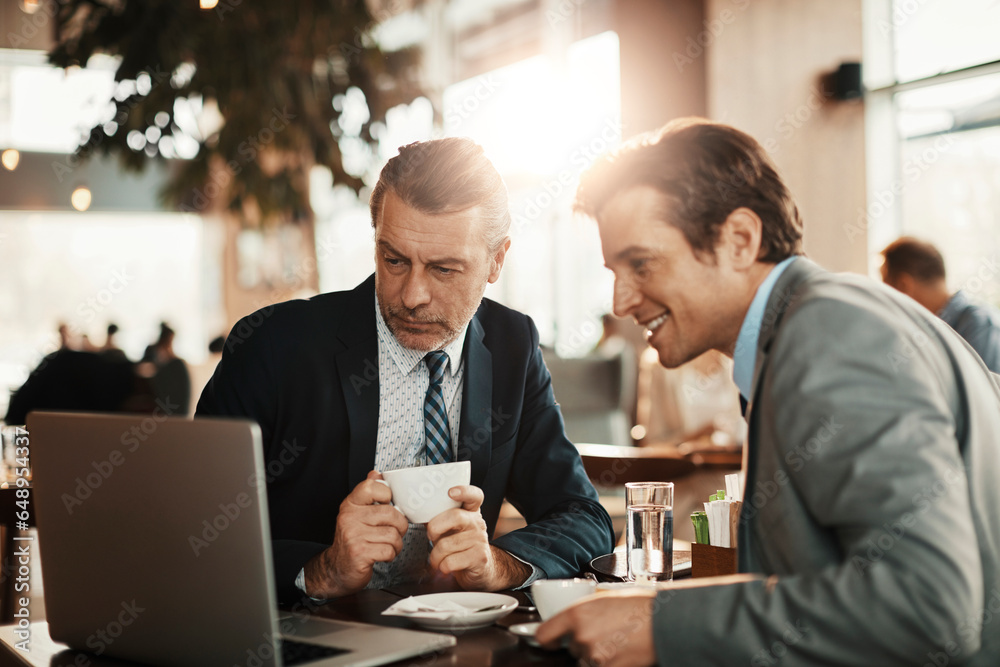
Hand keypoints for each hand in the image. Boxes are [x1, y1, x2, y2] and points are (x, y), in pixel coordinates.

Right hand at [303, 471, 408, 597]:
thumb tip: (376, 473)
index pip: (371, 486)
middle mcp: (349, 517)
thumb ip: (367, 493)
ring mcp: (353, 535)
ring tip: (388, 545)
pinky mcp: (360, 553)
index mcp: (350, 504)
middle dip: (400, 526)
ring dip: (396, 543)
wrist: (337, 568)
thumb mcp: (357, 513)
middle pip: (391, 513)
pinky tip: (383, 555)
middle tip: (395, 531)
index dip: (387, 495)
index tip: (388, 505)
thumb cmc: (353, 539)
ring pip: (393, 534)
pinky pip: (389, 550)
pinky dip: (391, 554)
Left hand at [426, 485, 530, 589]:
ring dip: (435, 556)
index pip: (474, 495)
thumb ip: (437, 518)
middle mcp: (478, 522)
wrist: (478, 570)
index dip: (464, 491)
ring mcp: (480, 540)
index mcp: (470, 512)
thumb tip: (414, 510)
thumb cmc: (457, 546)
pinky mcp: (480, 557)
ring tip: (437, 558)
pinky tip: (445, 567)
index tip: (451, 492)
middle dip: (435, 528)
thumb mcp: (448, 529)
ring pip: (447, 545)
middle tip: (430, 537)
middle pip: (455, 517)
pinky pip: (451, 561)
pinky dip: (442, 567)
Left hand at [536, 590, 657, 666]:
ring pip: (586, 661)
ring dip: (597, 656)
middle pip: (572, 649)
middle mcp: (582, 636)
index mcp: (576, 614)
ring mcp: (595, 657)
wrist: (665, 621)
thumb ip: (581, 613)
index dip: (550, 638)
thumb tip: (566, 625)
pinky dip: (610, 663)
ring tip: (617, 642)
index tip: (553, 640)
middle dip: (584, 644)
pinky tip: (622, 653)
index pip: (544, 636)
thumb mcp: (603, 599)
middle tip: (605, 633)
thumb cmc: (638, 606)